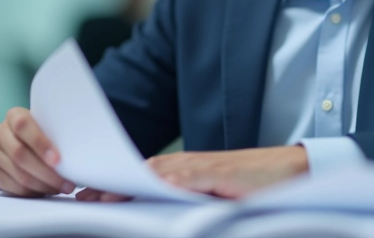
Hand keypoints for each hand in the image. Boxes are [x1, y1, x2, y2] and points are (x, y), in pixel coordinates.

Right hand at [0, 107, 75, 196]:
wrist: (17, 139)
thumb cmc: (40, 131)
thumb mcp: (46, 125)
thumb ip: (55, 132)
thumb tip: (78, 152)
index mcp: (14, 116)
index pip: (23, 126)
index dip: (40, 143)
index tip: (58, 160)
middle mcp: (0, 133)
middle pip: (20, 155)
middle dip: (47, 173)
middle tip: (67, 183)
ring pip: (18, 174)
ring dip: (42, 185)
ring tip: (60, 188)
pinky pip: (13, 187)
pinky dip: (32, 192)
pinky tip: (46, 191)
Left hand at [76, 146, 308, 201]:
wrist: (292, 170)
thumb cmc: (254, 185)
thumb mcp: (215, 195)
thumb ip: (187, 197)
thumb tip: (158, 208)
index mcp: (186, 172)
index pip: (143, 178)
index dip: (115, 186)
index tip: (88, 196)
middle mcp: (190, 165)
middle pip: (143, 172)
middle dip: (112, 184)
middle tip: (82, 195)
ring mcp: (205, 167)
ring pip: (161, 172)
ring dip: (131, 182)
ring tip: (104, 194)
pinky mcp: (222, 172)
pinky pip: (192, 176)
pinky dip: (173, 180)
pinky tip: (154, 185)